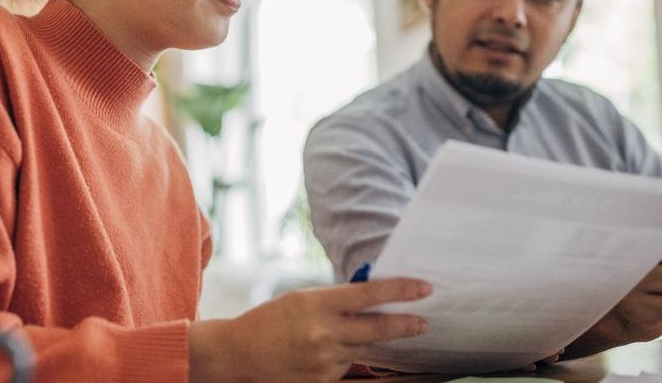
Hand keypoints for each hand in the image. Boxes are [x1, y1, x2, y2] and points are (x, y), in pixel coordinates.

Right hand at [188, 278, 430, 382]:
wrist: (236, 355)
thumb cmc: (268, 321)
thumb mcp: (300, 300)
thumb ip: (335, 301)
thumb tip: (371, 299)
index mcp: (316, 304)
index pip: (369, 295)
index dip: (400, 290)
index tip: (424, 288)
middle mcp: (323, 333)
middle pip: (377, 328)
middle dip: (405, 325)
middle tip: (424, 322)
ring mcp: (323, 361)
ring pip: (361, 349)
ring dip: (364, 342)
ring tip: (342, 335)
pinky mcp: (321, 381)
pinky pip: (345, 366)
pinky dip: (342, 357)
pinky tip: (320, 353)